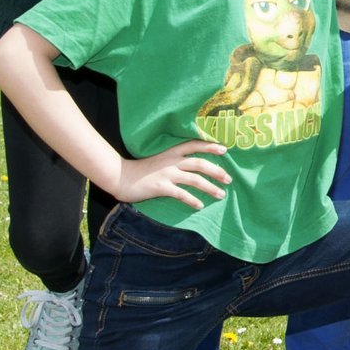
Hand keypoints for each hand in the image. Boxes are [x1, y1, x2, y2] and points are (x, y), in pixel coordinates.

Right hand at [106, 139, 229, 209]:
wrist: (121, 177)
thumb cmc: (141, 170)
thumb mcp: (159, 159)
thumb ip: (174, 160)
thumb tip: (191, 166)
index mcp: (171, 152)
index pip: (194, 145)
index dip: (210, 145)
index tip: (224, 148)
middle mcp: (171, 161)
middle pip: (200, 163)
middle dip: (217, 171)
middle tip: (229, 178)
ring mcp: (167, 174)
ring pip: (195, 179)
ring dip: (210, 187)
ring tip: (221, 194)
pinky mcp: (161, 187)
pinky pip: (181, 194)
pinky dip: (192, 200)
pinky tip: (200, 205)